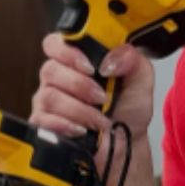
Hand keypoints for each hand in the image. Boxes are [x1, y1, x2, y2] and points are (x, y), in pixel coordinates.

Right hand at [31, 34, 154, 173]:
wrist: (127, 142)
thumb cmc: (128, 108)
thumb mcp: (141, 79)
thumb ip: (131, 59)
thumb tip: (110, 59)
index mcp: (77, 59)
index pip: (54, 43)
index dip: (67, 51)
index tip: (90, 67)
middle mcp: (58, 77)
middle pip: (50, 70)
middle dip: (80, 85)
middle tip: (102, 97)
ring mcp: (48, 100)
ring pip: (49, 96)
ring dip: (79, 109)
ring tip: (98, 119)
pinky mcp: (44, 124)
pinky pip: (43, 119)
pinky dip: (66, 125)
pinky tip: (82, 130)